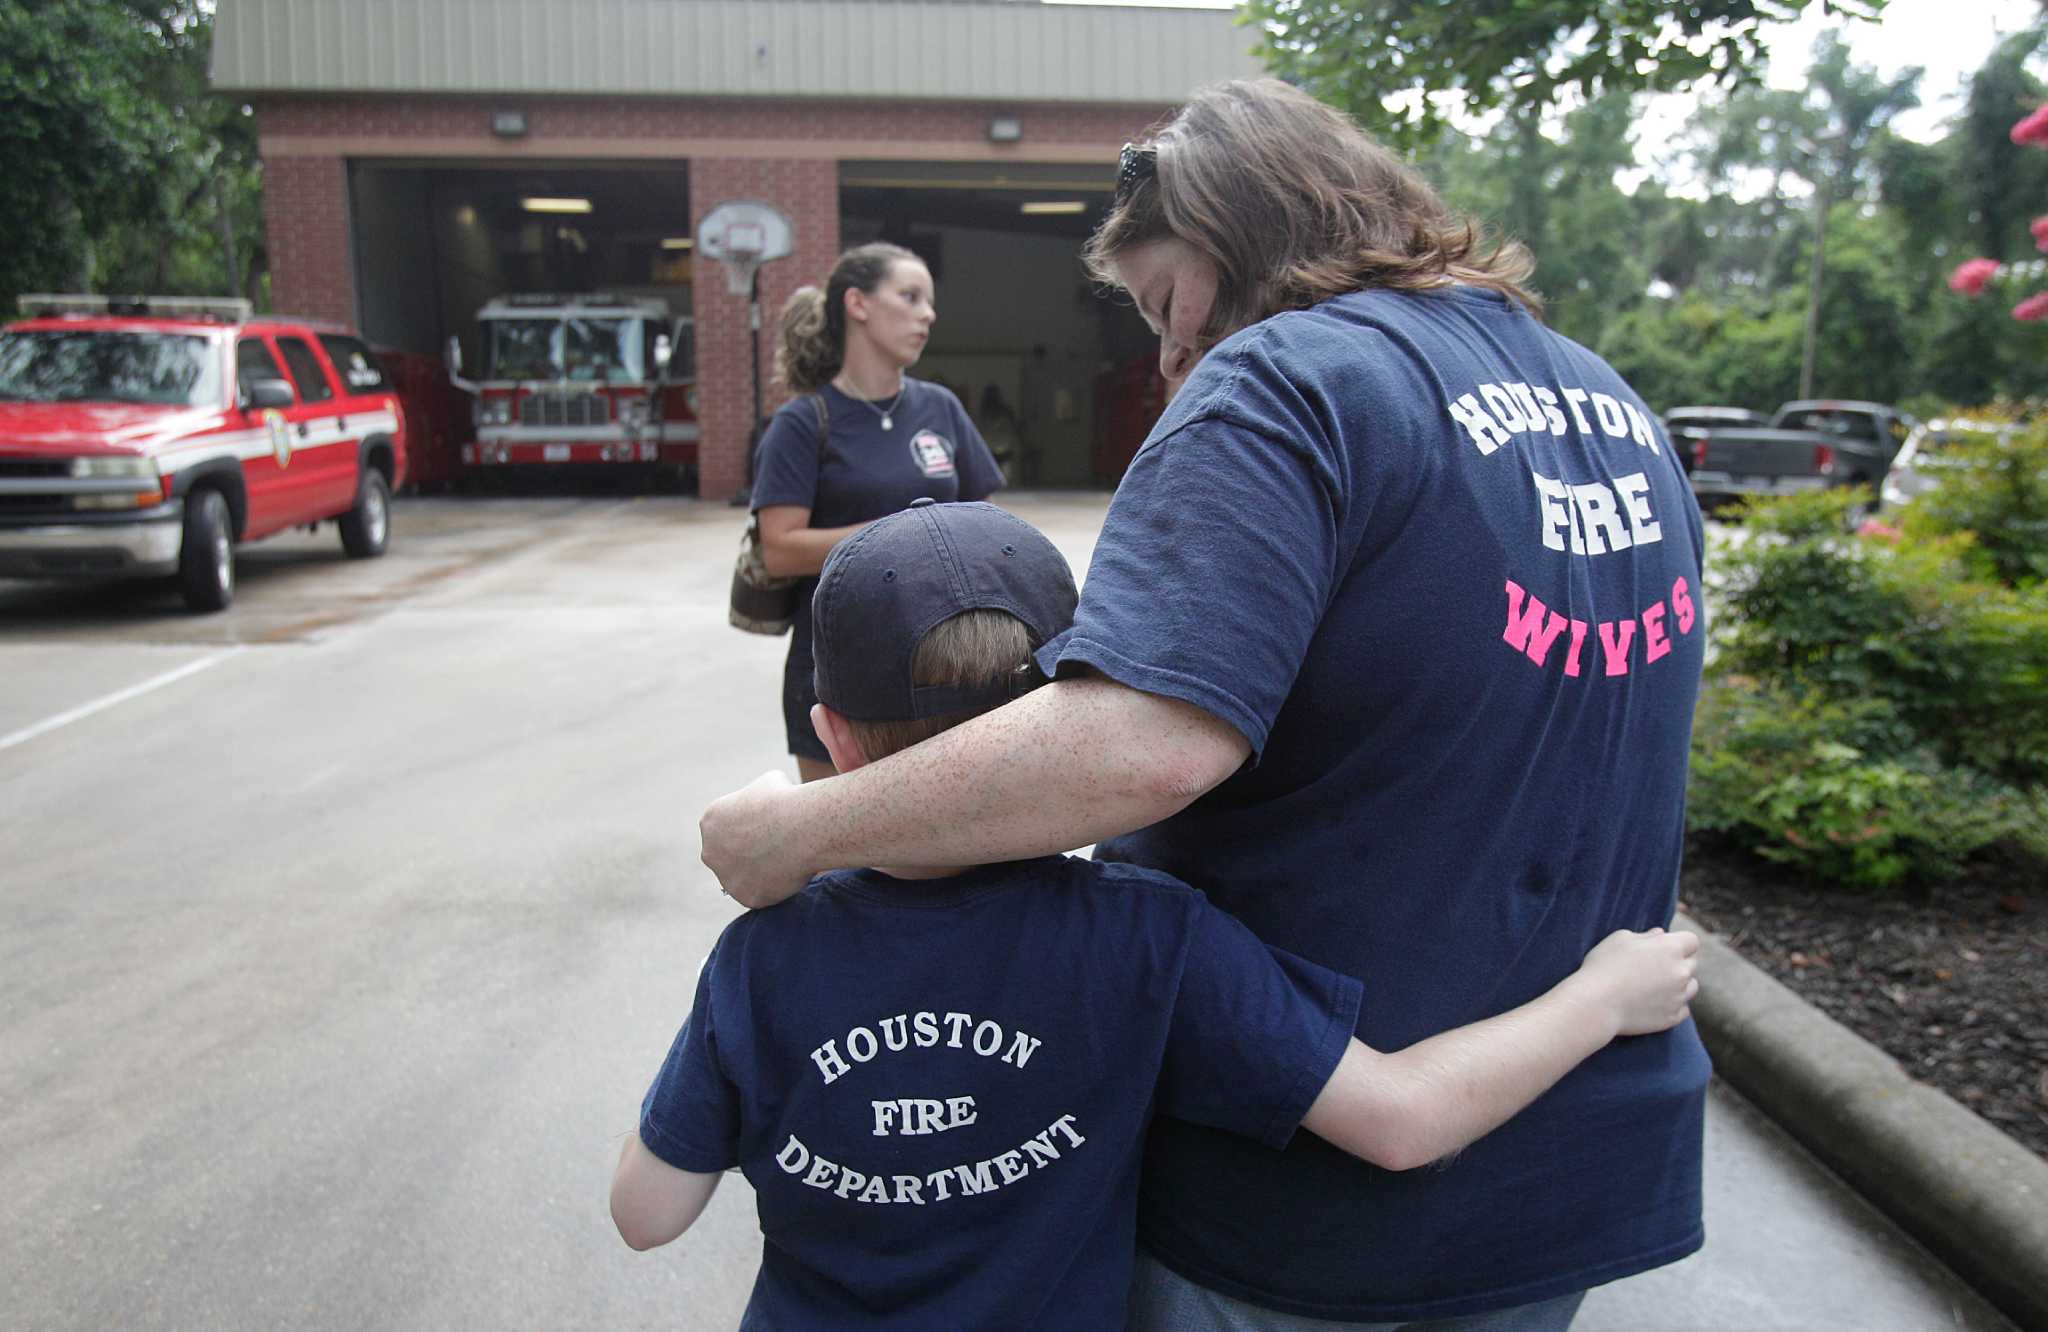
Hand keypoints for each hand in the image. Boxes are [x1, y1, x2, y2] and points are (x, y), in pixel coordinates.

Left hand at [699, 770, 812, 908]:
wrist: (802, 827)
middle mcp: (710, 851)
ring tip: (786, 862)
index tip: (768, 829)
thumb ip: (758, 799)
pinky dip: (774, 888)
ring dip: (759, 874)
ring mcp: (726, 878)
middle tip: (775, 850)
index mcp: (711, 821)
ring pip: (742, 879)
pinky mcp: (746, 897)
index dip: (748, 829)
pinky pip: (761, 894)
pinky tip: (790, 874)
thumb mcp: (767, 783)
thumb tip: (768, 803)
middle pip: (727, 857)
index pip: (725, 830)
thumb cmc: (787, 799)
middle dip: (746, 855)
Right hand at [1575, 927, 1700, 1036]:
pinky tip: (1654, 1002)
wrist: (1595, 1004)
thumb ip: (1645, 935)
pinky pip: (1683, 1009)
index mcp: (1670, 948)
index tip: (1664, 947)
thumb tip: (1660, 935)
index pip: (1691, 941)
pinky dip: (1673, 1005)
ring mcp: (1679, 996)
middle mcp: (1681, 972)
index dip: (1679, 942)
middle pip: (1692, 963)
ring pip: (1691, 987)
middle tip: (1653, 967)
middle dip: (1678, 962)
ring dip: (1680, 984)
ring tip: (1655, 986)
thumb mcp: (1619, 939)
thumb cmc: (1603, 966)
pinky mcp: (1673, 1017)